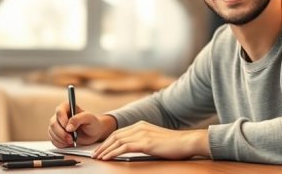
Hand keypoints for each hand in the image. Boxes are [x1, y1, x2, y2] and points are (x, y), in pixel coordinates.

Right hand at [48, 101, 115, 147]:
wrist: (93, 133)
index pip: (59, 112)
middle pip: (53, 124)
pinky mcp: (56, 134)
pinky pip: (53, 140)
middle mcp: (60, 115)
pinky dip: (60, 144)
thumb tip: (68, 127)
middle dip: (62, 133)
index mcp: (67, 107)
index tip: (70, 129)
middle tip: (71, 139)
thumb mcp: (89, 118)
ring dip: (61, 139)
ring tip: (72, 141)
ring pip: (51, 133)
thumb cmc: (92, 123)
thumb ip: (79, 119)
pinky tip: (68, 143)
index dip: (63, 121)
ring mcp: (57, 125)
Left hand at [92, 121, 209, 159]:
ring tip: (98, 158)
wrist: (187, 142)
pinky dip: (113, 152)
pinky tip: (108, 157)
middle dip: (103, 146)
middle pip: (115, 135)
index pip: (119, 132)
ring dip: (105, 150)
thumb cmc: (174, 144)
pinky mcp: (145, 142)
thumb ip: (144, 140)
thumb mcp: (155, 139)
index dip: (108, 141)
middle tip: (95, 155)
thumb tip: (133, 148)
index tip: (101, 149)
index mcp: (141, 125)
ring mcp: (142, 134)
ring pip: (117, 141)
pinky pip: (124, 147)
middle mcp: (140, 127)